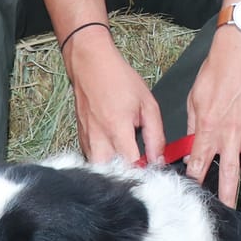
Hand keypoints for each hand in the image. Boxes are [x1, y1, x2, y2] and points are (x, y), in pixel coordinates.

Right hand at [63, 29, 164, 165]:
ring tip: (127, 158)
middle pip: (111, 173)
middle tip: (139, 167)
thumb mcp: (147, 104)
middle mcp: (98, 138)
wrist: (90, 64)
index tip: (152, 171)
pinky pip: (91, 159)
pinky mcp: (81, 138)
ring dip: (114, 169)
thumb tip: (159, 159)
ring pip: (99, 168)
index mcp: (117, 129)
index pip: (130, 166)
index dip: (144, 173)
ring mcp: (86, 139)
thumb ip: (155, 135)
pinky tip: (114, 151)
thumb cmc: (118, 79)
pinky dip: (104, 160)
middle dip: (127, 175)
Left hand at [183, 27, 240, 206]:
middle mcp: (231, 133)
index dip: (196, 180)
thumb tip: (192, 147)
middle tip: (227, 214)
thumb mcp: (195, 98)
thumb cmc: (216, 70)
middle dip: (227, 196)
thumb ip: (194, 126)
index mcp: (208, 128)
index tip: (194, 194)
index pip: (200, 163)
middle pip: (228, 173)